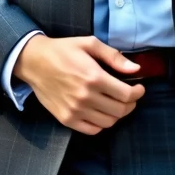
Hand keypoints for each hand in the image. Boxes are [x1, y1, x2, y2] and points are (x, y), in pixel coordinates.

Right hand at [13, 35, 145, 134]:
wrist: (34, 62)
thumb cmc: (63, 50)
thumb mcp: (89, 44)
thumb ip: (114, 57)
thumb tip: (135, 69)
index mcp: (94, 77)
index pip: (126, 95)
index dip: (137, 93)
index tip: (139, 88)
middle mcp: (85, 97)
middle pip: (120, 110)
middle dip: (131, 104)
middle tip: (130, 97)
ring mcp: (75, 111)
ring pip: (108, 122)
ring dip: (117, 114)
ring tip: (116, 103)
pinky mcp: (66, 119)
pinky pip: (92, 130)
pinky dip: (101, 124)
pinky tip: (101, 112)